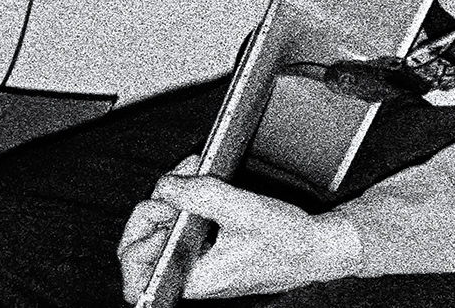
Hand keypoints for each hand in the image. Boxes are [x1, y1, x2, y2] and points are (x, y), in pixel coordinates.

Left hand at [118, 157, 360, 301]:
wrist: (319, 247)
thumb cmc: (289, 242)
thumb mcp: (242, 209)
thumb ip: (199, 194)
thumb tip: (166, 186)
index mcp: (196, 278)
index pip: (138, 280)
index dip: (134, 243)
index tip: (154, 210)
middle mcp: (194, 275)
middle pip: (145, 248)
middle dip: (156, 208)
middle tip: (174, 185)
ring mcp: (202, 263)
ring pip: (165, 233)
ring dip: (174, 199)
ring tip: (192, 175)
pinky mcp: (212, 250)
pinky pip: (185, 228)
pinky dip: (190, 203)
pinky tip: (204, 184)